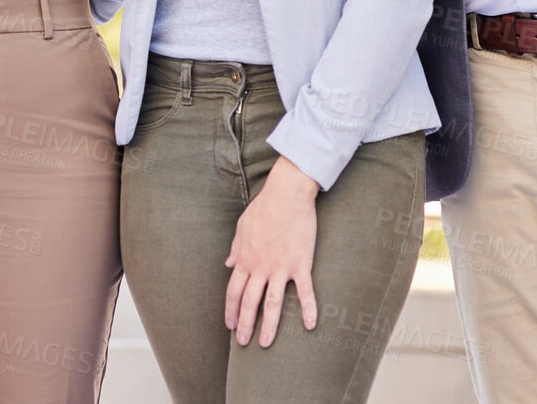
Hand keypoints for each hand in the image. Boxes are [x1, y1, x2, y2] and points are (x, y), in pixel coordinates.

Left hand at [223, 156, 319, 346]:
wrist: (287, 194)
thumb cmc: (264, 207)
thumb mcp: (242, 226)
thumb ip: (235, 247)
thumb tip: (227, 262)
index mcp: (245, 258)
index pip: (233, 291)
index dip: (231, 310)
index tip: (230, 325)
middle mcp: (260, 266)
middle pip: (250, 302)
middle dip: (245, 324)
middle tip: (244, 343)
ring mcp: (280, 267)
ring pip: (272, 303)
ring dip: (269, 326)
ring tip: (265, 343)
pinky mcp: (300, 264)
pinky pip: (304, 291)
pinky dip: (308, 309)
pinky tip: (309, 326)